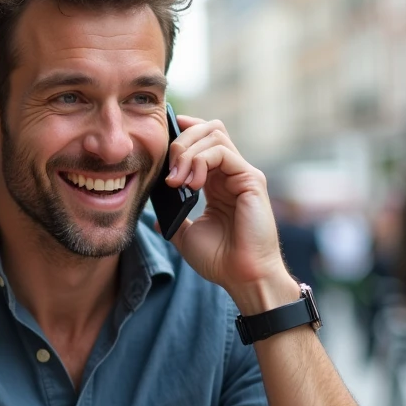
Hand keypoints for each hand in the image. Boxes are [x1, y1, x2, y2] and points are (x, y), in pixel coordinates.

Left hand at [163, 115, 297, 312]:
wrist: (241, 277)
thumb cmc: (220, 260)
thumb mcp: (186, 235)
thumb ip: (173, 220)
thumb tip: (154, 217)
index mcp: (217, 182)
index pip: (203, 139)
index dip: (184, 131)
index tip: (162, 137)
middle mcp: (231, 173)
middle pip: (208, 129)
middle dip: (181, 140)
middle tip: (168, 169)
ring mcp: (242, 174)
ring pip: (214, 134)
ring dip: (187, 152)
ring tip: (177, 181)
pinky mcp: (251, 179)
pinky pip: (222, 152)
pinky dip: (200, 161)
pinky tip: (191, 184)